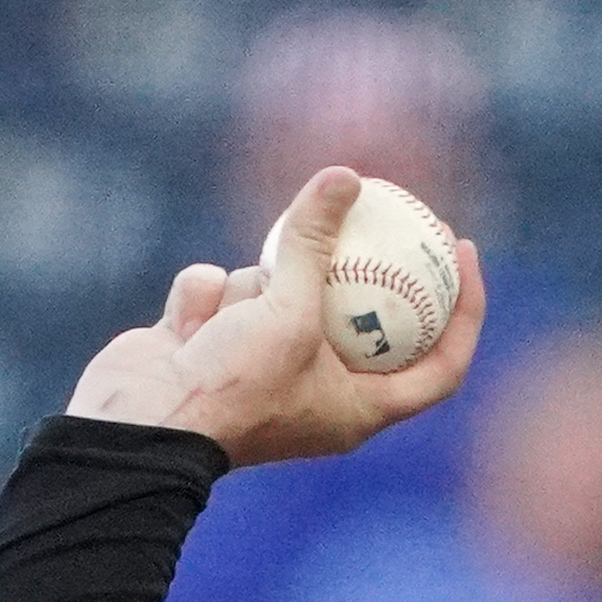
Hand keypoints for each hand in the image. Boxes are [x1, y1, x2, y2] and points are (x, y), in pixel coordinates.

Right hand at [65, 167, 485, 467]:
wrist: (137, 426)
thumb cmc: (230, 386)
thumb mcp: (288, 309)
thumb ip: (316, 242)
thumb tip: (347, 174)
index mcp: (359, 409)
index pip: (440, 363)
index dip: (464, 310)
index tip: (462, 250)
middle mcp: (317, 390)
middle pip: (358, 312)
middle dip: (360, 262)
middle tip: (387, 204)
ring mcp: (262, 364)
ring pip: (278, 287)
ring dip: (255, 289)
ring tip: (233, 323)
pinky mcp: (212, 342)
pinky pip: (224, 290)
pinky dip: (206, 298)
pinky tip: (186, 327)